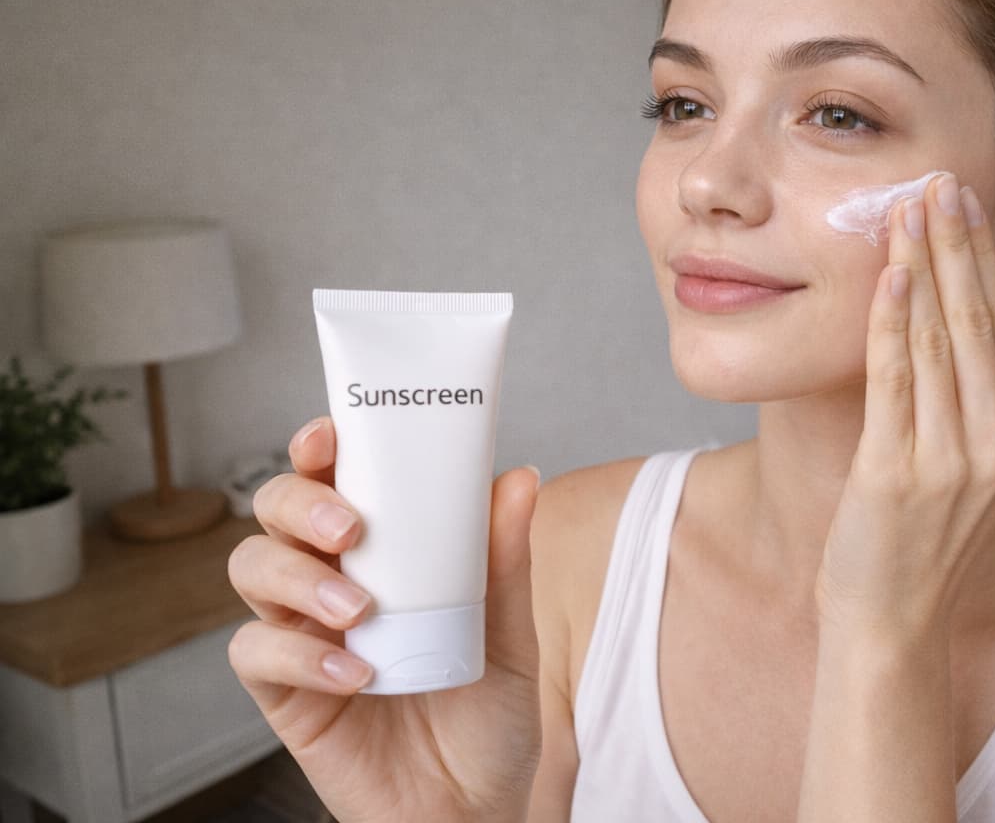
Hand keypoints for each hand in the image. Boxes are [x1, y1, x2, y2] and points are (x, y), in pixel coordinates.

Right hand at [227, 417, 542, 821]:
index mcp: (382, 553)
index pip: (334, 481)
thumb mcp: (510, 634)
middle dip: (300, 504)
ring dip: (297, 577)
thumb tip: (518, 476)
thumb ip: (505, 561)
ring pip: (250, 568)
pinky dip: (301, 654)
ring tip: (360, 609)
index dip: (318, 449)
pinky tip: (356, 673)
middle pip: (275, 512)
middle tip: (352, 530)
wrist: (473, 808)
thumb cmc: (487, 717)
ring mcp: (302, 635)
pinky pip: (257, 653)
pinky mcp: (284, 695)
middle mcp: (331, 582)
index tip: (330, 434)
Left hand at [814, 170, 994, 644]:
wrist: (893, 622)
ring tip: (910, 205)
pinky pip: (896, 380)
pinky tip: (889, 274)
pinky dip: (892, 321)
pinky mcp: (897, 474)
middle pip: (978, 320)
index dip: (983, 259)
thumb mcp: (994, 476)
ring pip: (940, 339)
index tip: (966, 204)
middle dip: (957, 244)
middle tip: (941, 180)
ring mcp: (950, 461)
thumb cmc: (933, 542)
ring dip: (923, 265)